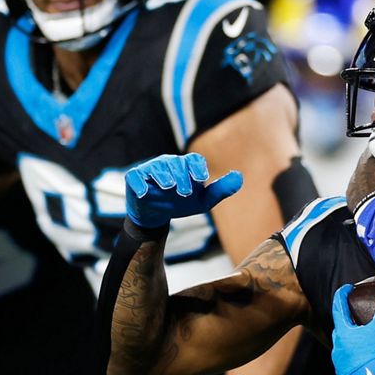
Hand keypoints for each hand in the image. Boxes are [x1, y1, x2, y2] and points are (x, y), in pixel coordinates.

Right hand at [125, 153, 242, 228]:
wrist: (157, 214)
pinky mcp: (134, 178)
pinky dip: (140, 183)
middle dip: (181, 176)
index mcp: (185, 166)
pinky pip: (135, 177)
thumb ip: (221, 189)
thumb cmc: (181, 203)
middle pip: (176, 164)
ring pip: (157, 168)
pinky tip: (145, 192)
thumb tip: (240, 177)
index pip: (193, 160)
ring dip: (163, 176)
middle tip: (186, 192)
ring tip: (168, 186)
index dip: (197, 167)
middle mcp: (168, 164)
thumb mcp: (204, 200)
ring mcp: (150, 169)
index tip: (202, 178)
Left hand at [331, 277, 374, 374]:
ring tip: (363, 340)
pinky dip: (356, 359)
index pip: (338, 308)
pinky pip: (350, 365)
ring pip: (343, 350)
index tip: (346, 288)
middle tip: (356, 317)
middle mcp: (338, 350)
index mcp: (344, 334)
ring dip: (351, 343)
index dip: (342, 296)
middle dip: (346, 322)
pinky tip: (367, 360)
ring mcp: (342, 366)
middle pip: (340, 331)